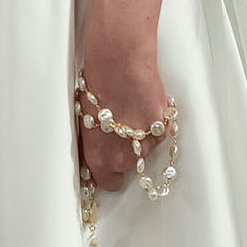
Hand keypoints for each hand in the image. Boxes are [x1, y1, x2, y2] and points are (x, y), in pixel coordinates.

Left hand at [78, 38, 168, 192]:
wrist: (119, 63)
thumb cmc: (96, 85)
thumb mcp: (84, 118)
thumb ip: (93, 140)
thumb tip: (95, 145)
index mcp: (100, 157)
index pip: (108, 183)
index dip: (107, 173)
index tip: (106, 166)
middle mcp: (125, 157)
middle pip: (127, 165)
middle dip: (123, 150)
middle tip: (116, 128)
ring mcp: (146, 144)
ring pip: (144, 148)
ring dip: (139, 135)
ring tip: (129, 109)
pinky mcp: (162, 128)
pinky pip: (157, 131)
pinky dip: (152, 122)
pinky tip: (142, 102)